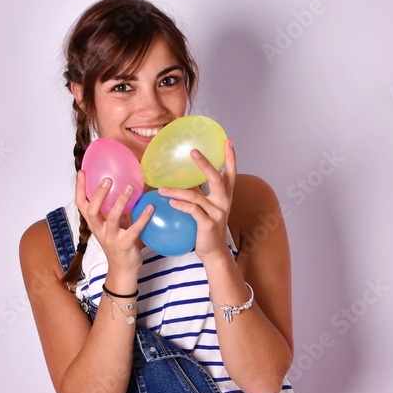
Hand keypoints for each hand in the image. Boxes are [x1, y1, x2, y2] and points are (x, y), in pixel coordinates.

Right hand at [75, 171, 152, 275]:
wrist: (122, 270)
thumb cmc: (118, 245)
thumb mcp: (112, 226)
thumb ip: (114, 211)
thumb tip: (123, 188)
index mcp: (94, 224)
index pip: (81, 204)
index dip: (79, 188)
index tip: (82, 172)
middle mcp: (100, 230)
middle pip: (92, 210)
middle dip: (98, 194)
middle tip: (107, 179)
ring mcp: (111, 238)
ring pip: (113, 217)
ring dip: (120, 201)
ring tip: (129, 187)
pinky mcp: (125, 244)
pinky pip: (135, 229)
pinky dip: (143, 217)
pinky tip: (150, 208)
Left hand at [158, 138, 236, 260]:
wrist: (214, 251)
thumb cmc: (207, 227)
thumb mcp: (206, 207)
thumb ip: (199, 192)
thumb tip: (182, 176)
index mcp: (225, 196)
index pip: (230, 173)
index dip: (230, 157)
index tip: (227, 140)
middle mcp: (224, 202)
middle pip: (217, 179)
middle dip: (205, 164)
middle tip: (193, 151)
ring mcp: (217, 213)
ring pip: (196, 196)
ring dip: (177, 191)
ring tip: (161, 189)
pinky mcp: (208, 224)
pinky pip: (193, 211)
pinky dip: (181, 205)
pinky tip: (170, 202)